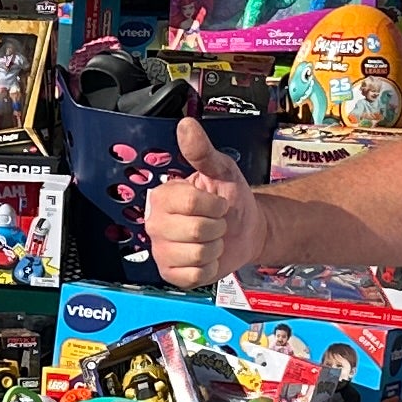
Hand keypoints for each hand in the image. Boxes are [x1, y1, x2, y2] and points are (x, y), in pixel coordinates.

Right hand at [146, 118, 269, 288]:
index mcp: (162, 197)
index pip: (189, 204)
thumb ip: (202, 151)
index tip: (217, 202)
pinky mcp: (170, 274)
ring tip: (212, 239)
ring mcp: (161, 251)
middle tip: (215, 222)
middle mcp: (155, 223)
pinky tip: (207, 258)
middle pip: (195, 231)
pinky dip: (210, 268)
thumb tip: (186, 125)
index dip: (214, 205)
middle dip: (217, 227)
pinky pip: (195, 275)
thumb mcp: (221, 170)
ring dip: (216, 247)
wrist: (245, 229)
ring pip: (198, 254)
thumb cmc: (230, 197)